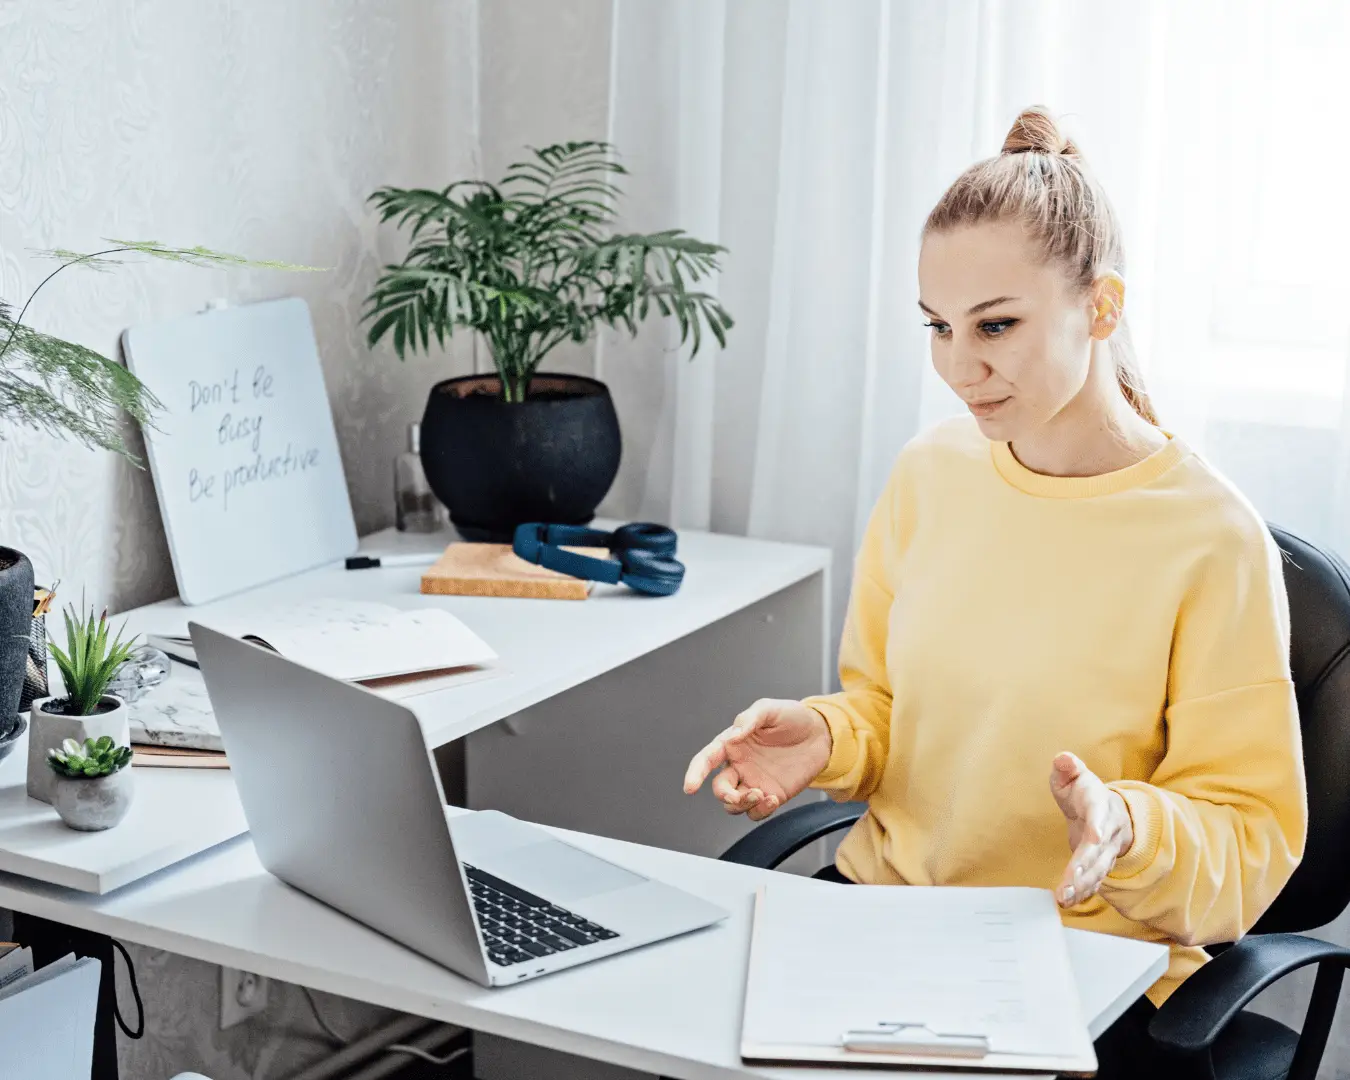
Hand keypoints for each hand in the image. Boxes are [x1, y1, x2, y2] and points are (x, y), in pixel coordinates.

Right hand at [682, 699, 832, 821]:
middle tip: (739, 795)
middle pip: (720, 789)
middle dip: (726, 796)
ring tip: (762, 795)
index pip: (707, 759)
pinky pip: (757, 811)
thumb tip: (734, 736)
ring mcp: (754, 782)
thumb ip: (750, 719)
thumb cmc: (792, 718)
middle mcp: (739, 765)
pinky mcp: (772, 795)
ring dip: (742, 805)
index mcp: (732, 744)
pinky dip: (761, 810)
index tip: (690, 787)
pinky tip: (772, 799)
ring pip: (735, 805)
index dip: (695, 773)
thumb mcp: (770, 709)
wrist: (821, 734)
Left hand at [1049, 751, 1133, 907]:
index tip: (1096, 837)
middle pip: (1098, 850)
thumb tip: (1063, 759)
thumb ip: (1067, 767)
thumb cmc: (1084, 791)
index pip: (1100, 815)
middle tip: (1069, 883)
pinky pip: (1095, 880)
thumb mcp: (1074, 774)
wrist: (1108, 808)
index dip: (1098, 825)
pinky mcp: (1101, 863)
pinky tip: (1070, 901)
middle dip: (1084, 867)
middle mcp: (1108, 830)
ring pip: (1098, 869)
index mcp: (1099, 804)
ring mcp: (1107, 849)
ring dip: (1082, 885)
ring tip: (1065, 898)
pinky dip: (1084, 892)